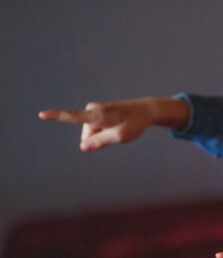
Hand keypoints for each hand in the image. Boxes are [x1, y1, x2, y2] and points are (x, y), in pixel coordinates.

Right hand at [38, 97, 189, 150]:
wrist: (145, 110)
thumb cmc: (134, 123)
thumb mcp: (120, 136)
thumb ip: (101, 142)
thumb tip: (83, 147)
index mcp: (98, 115)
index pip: (73, 117)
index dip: (56, 116)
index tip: (41, 114)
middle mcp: (92, 109)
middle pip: (87, 135)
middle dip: (99, 139)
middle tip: (118, 131)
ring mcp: (94, 110)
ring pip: (91, 133)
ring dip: (104, 135)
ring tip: (119, 127)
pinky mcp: (97, 112)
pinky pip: (96, 129)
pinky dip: (106, 131)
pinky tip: (117, 125)